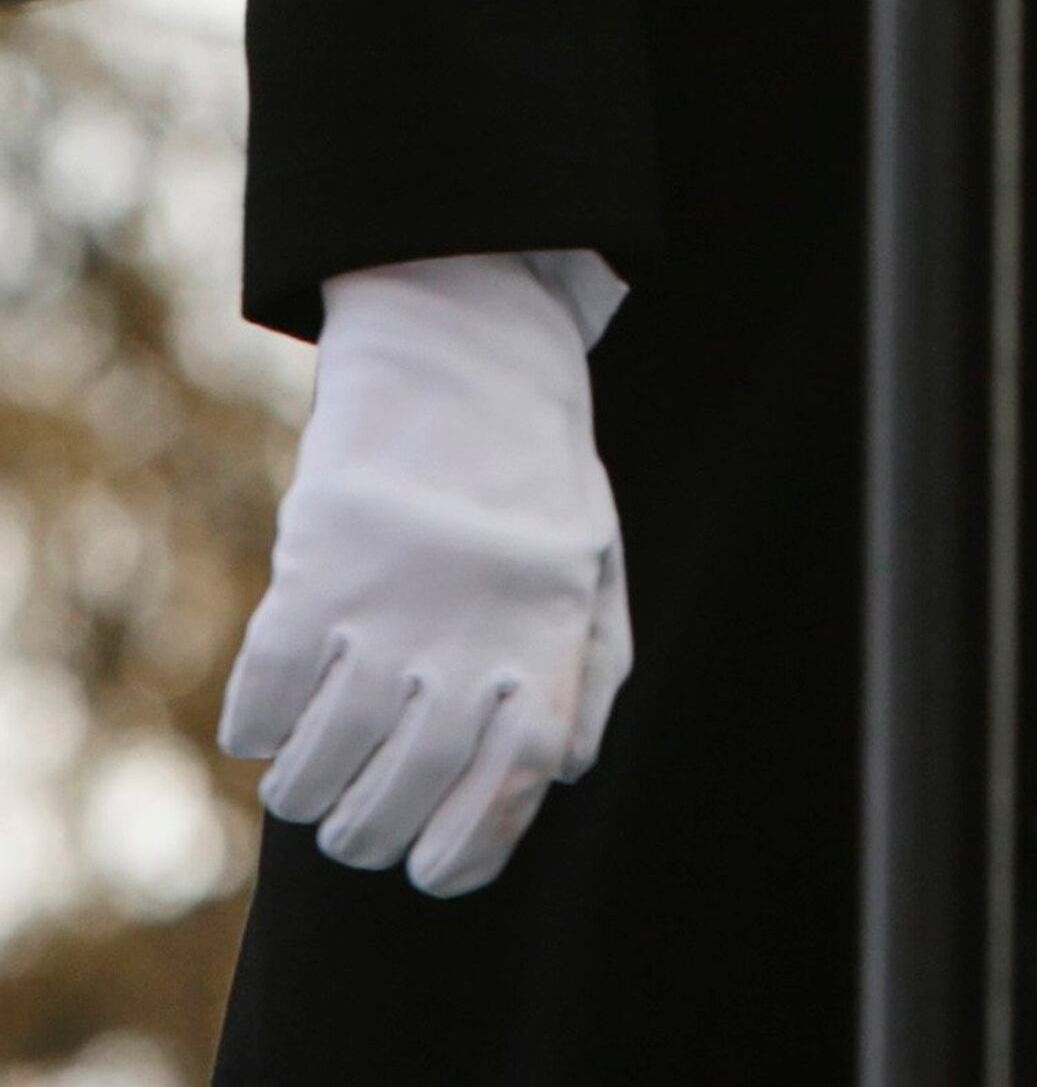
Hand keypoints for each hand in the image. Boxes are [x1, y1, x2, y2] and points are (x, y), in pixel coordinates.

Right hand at [220, 256, 630, 897]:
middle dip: (366, 834)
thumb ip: (590, 672)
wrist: (468, 355)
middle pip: (396, 802)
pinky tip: (270, 718)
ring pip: (318, 770)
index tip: (427, 868)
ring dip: (302, 793)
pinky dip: (255, 727)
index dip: (459, 856)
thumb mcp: (592, 564)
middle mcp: (471, 637)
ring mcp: (390, 607)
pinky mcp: (317, 572)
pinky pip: (262, 700)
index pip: (504, 795)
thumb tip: (557, 777)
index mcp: (546, 641)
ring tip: (304, 782)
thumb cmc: (531, 480)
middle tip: (352, 822)